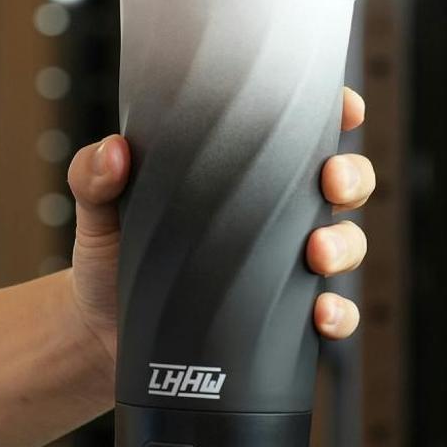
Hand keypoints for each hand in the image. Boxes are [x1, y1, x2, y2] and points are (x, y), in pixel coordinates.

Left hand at [67, 86, 375, 361]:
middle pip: (342, 183)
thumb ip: (95, 178)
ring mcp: (285, 269)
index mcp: (241, 176)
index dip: (333, 112)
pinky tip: (321, 315)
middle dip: (352, 176)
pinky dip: (338, 315)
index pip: (300, 133)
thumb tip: (113, 151)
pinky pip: (331, 315)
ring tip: (317, 254)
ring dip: (345, 245)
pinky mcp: (284, 322)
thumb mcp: (100, 214)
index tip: (343, 106)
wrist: (102, 340)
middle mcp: (273, 217)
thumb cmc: (110, 263)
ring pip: (346, 245)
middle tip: (331, 182)